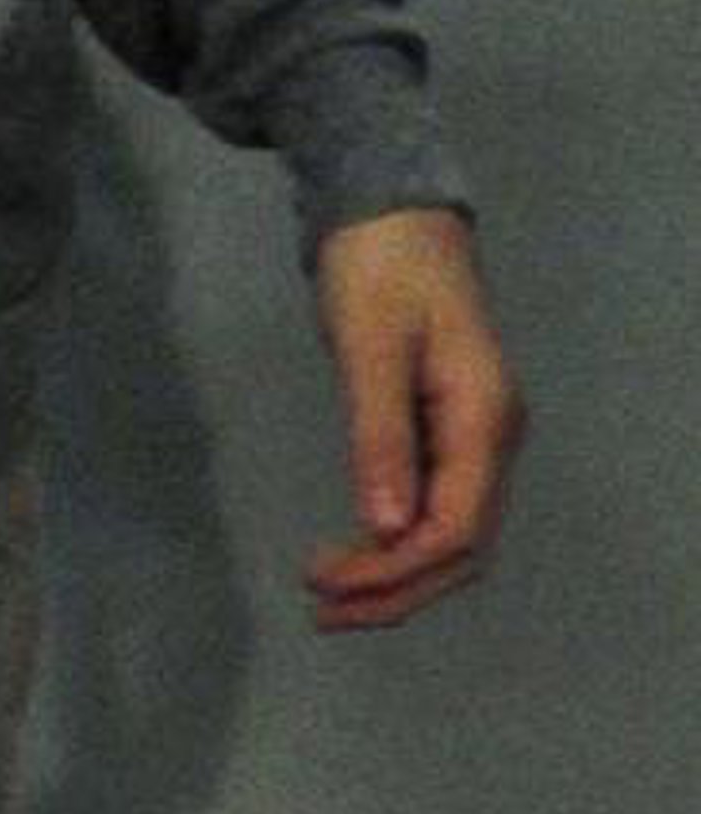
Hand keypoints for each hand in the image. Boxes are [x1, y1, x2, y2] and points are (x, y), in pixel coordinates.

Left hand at [308, 208, 525, 633]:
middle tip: (321, 611)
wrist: (391, 202)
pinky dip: (395, 539)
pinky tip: (356, 552)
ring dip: (395, 574)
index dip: (396, 570)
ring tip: (328, 598)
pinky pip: (434, 504)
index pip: (456, 527)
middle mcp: (491, 435)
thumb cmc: (380, 263)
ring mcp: (473, 433)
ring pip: (449, 533)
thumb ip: (381, 435)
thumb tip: (387, 529)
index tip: (328, 585)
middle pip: (460, 546)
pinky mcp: (446, 426)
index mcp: (484, 417)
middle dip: (395, 590)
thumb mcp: (372, 344)